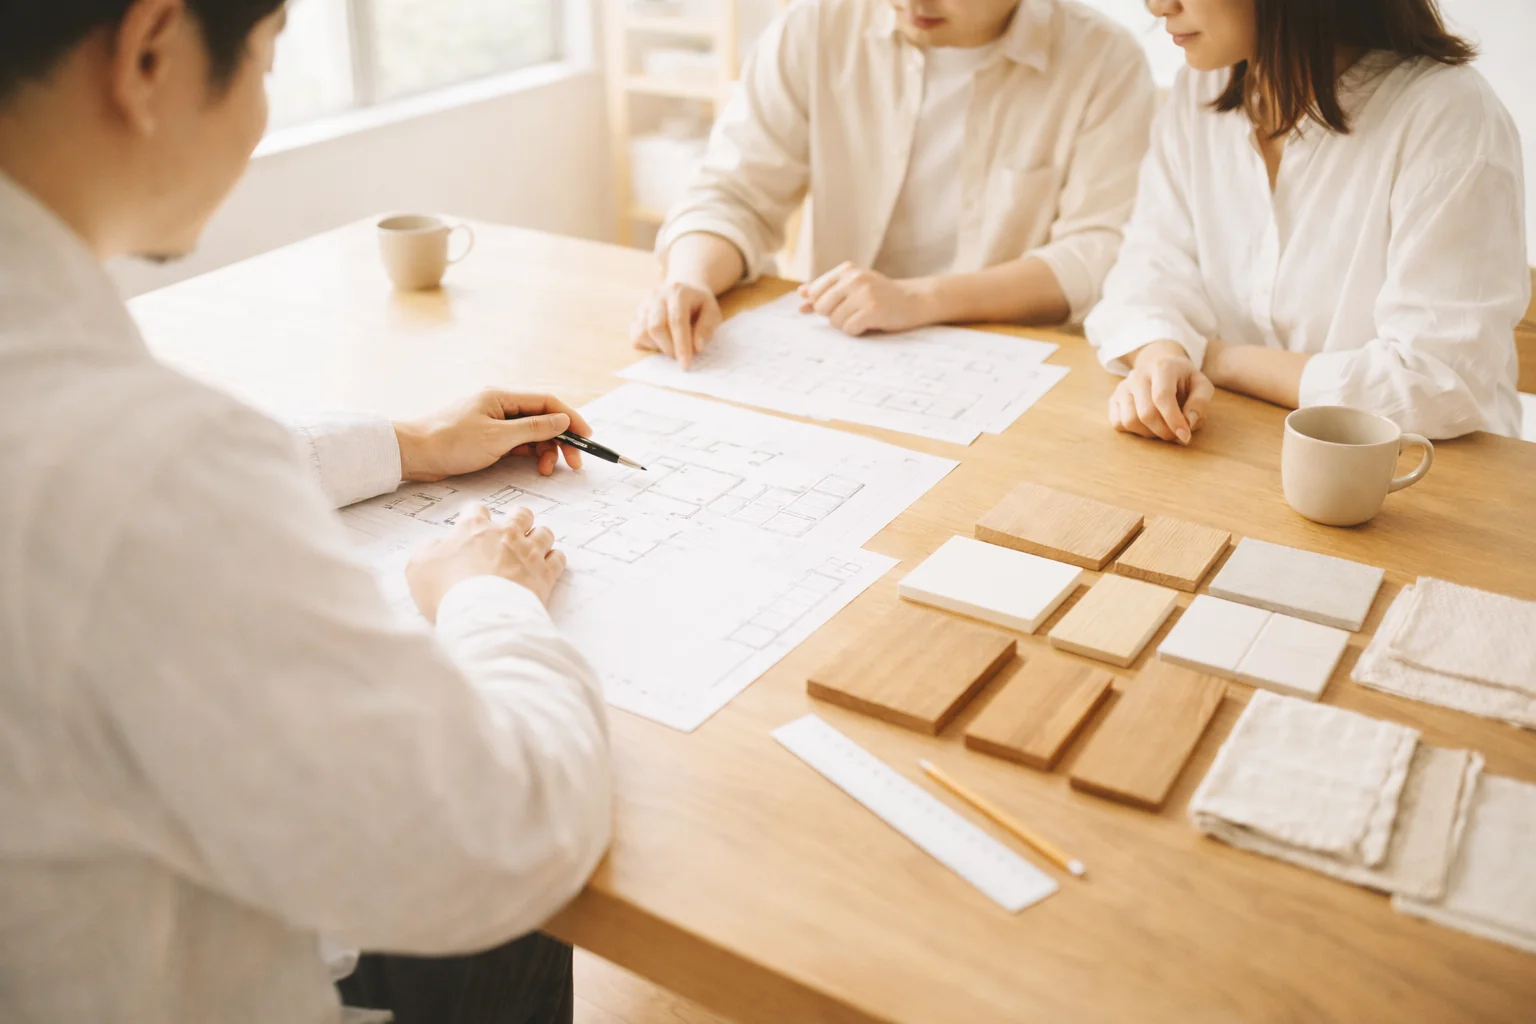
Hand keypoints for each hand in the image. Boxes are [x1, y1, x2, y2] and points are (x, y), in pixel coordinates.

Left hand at [393, 390, 592, 481]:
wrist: (414, 454)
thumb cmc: (450, 442)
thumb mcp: (497, 438)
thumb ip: (533, 428)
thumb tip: (562, 421)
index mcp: (502, 397)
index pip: (548, 403)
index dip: (571, 419)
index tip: (587, 437)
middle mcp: (500, 405)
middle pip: (542, 418)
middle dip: (562, 439)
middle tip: (574, 462)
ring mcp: (493, 421)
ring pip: (532, 433)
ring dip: (546, 450)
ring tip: (548, 470)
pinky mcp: (487, 437)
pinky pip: (518, 442)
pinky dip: (530, 454)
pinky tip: (534, 466)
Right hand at [406, 504, 566, 619]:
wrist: (480, 615)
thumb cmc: (447, 591)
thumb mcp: (418, 567)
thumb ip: (428, 550)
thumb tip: (437, 545)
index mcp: (474, 528)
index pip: (477, 509)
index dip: (476, 517)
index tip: (474, 526)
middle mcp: (505, 534)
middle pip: (520, 514)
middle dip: (518, 520)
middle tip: (512, 533)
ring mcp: (529, 552)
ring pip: (544, 533)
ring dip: (539, 538)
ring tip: (533, 549)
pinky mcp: (546, 573)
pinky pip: (559, 558)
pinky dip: (554, 560)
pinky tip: (547, 566)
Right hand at [631, 280, 721, 369]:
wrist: (682, 290)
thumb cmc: (699, 305)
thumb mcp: (712, 312)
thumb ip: (707, 328)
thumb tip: (697, 347)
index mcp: (678, 292)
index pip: (677, 320)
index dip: (681, 345)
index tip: (686, 364)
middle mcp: (657, 295)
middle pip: (656, 327)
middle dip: (669, 348)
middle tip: (680, 356)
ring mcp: (644, 304)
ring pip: (643, 333)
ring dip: (659, 347)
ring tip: (672, 346)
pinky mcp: (635, 315)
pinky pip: (636, 336)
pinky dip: (649, 346)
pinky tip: (661, 342)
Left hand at [797, 263, 936, 335]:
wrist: (914, 300)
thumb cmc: (879, 295)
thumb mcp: (852, 287)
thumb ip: (826, 289)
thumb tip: (801, 293)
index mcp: (846, 270)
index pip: (815, 292)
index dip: (823, 305)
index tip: (842, 305)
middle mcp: (853, 278)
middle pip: (821, 307)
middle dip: (833, 316)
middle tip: (854, 312)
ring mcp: (863, 293)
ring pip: (834, 321)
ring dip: (846, 325)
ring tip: (863, 317)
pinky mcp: (872, 309)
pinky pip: (849, 329)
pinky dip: (857, 331)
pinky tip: (870, 323)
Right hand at [1108, 341, 1213, 444]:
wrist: (1158, 364)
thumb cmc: (1183, 379)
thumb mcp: (1200, 385)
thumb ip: (1199, 402)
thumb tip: (1188, 423)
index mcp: (1162, 367)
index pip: (1162, 397)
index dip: (1173, 420)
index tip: (1185, 436)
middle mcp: (1138, 375)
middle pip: (1146, 413)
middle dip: (1164, 431)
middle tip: (1177, 436)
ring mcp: (1123, 387)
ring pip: (1130, 421)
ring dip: (1150, 433)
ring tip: (1163, 429)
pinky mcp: (1113, 398)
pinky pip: (1118, 423)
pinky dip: (1134, 431)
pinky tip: (1148, 426)